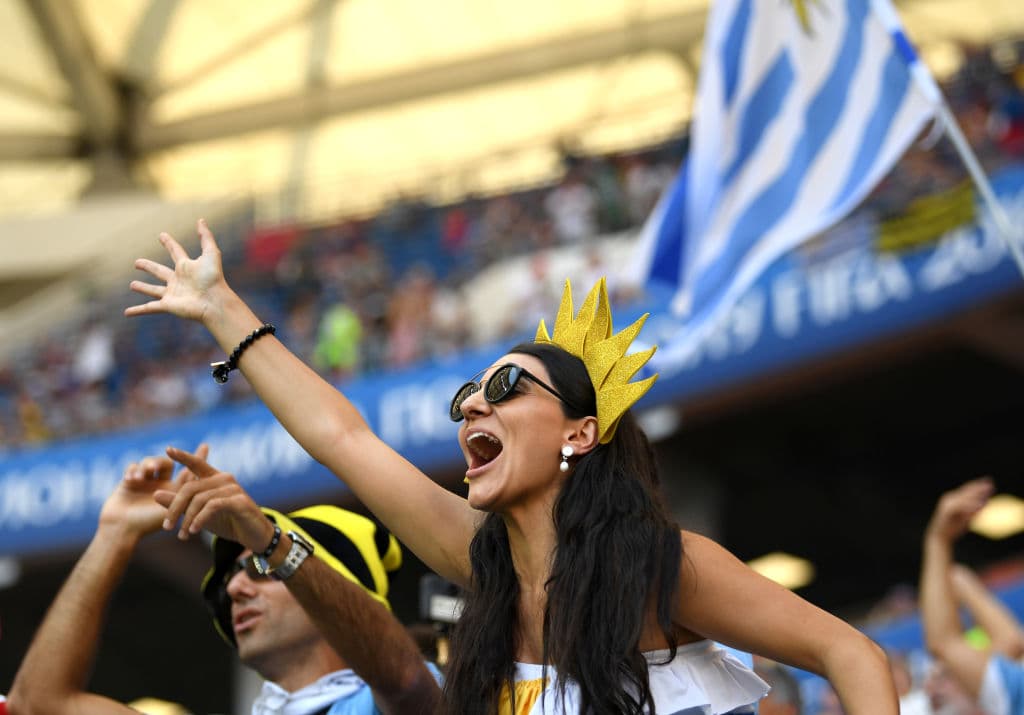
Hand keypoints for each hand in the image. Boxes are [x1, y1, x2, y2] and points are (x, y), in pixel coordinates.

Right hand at [98, 445, 207, 537]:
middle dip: (162, 460)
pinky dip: (133, 470)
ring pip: (150, 462)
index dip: (197, 459)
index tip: (206, 446)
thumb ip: (181, 492)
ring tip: (141, 477)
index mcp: (174, 492)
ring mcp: (145, 483)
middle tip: (162, 459)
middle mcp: (161, 486)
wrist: (121, 529)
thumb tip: (192, 473)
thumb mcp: (168, 507)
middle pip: (167, 463)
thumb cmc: (147, 523)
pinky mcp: (129, 481)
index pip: (188, 472)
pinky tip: (131, 479)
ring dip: (146, 466)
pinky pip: (133, 466)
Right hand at [125, 219, 226, 323]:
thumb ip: (206, 237)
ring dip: (143, 288)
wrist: (214, 301)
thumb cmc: (213, 278)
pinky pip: (149, 308)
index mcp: (187, 267)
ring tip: (132, 285)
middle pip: (160, 271)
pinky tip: (127, 313)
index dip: (169, 243)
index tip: (162, 236)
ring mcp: (172, 294)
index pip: (175, 252)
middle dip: (149, 267)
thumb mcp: (211, 253)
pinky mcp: (167, 305)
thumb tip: (201, 220)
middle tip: (136, 262)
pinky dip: (138, 310)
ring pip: (154, 290)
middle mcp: (178, 280)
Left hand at [155, 446, 272, 552]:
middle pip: (190, 487)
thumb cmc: (227, 522)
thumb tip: (154, 494)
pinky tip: (193, 531)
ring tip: (181, 535)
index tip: (168, 449)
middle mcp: (224, 479)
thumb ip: (179, 504)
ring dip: (187, 519)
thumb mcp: (199, 514)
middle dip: (175, 507)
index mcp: (215, 479)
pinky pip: (212, 506)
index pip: (197, 464)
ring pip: (200, 499)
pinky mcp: (239, 501)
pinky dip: (200, 519)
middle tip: (167, 527)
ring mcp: (233, 488)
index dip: (183, 456)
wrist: (253, 536)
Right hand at [926, 477, 994, 544]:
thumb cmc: (953, 528)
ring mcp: (948, 503)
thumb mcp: (967, 518)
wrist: (940, 536)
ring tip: (988, 490)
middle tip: (991, 484)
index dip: (978, 485)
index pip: (967, 489)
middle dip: (979, 486)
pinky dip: (971, 505)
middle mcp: (949, 498)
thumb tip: (986, 502)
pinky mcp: (947, 509)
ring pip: (964, 496)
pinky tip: (980, 505)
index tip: (990, 482)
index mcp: (954, 499)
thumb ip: (975, 510)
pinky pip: (961, 505)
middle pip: (966, 490)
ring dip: (976, 494)